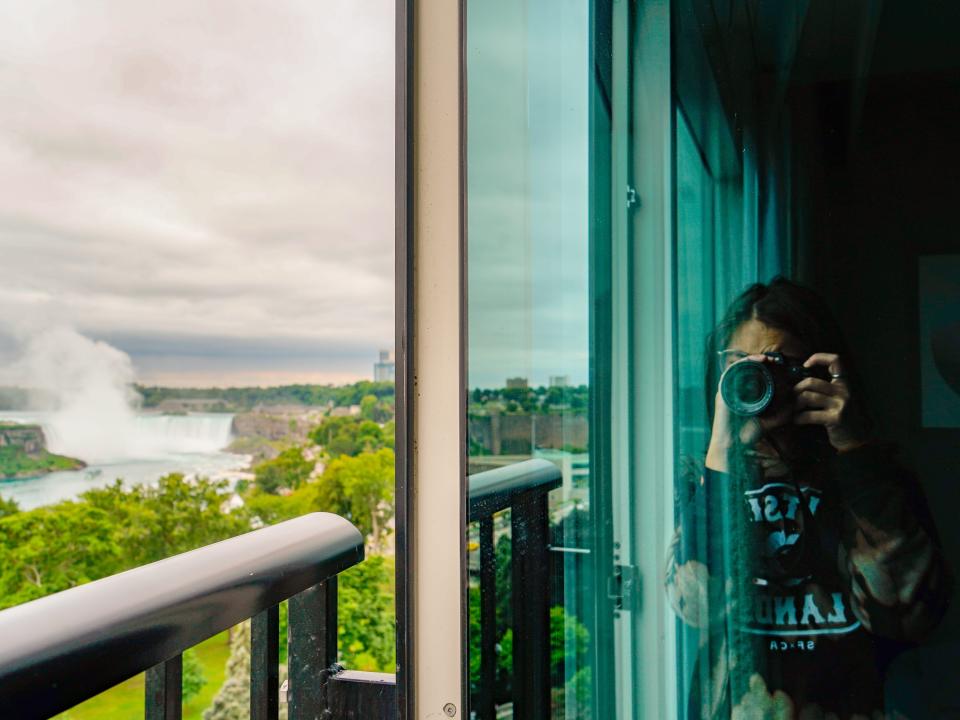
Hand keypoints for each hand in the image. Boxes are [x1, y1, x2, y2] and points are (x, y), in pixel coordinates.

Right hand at [705, 354, 791, 471]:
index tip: (779, 366)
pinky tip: (755, 362)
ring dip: (753, 360)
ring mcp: (728, 389)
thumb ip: (782, 415)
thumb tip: (795, 406)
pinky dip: (743, 364)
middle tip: (774, 360)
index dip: (766, 369)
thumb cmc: (748, 434)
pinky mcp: (723, 389)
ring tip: (766, 359)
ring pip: (740, 368)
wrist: (733, 443)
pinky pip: (731, 371)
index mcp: (745, 395)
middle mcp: (735, 390)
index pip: (755, 376)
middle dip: (761, 362)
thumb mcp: (770, 422)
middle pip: (747, 369)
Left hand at [793, 352, 867, 451]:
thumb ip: (824, 389)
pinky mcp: (836, 418)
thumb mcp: (836, 400)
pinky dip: (798, 418)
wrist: (854, 440)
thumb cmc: (839, 419)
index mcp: (843, 384)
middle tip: (791, 398)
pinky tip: (797, 421)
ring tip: (793, 410)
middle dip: (795, 390)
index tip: (805, 365)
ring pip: (807, 396)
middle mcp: (844, 392)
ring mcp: (841, 404)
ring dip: (794, 404)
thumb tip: (796, 381)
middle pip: (811, 382)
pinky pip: (809, 415)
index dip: (819, 357)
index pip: (836, 361)